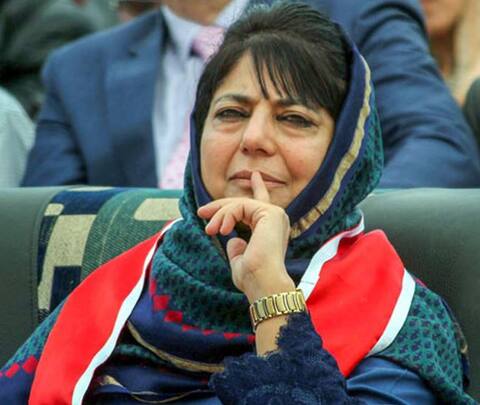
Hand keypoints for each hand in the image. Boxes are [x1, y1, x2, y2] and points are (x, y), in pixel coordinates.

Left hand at [197, 172, 295, 303]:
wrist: (263, 284)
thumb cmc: (252, 278)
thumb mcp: (240, 260)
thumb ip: (237, 248)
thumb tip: (233, 240)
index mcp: (271, 229)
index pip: (262, 204)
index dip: (258, 188)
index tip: (254, 175)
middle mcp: (276, 219)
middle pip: (244, 203)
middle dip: (220, 207)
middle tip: (201, 212)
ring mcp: (275, 215)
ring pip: (239, 204)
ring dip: (220, 215)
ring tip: (209, 230)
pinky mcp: (270, 213)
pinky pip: (241, 206)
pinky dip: (227, 216)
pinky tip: (221, 230)